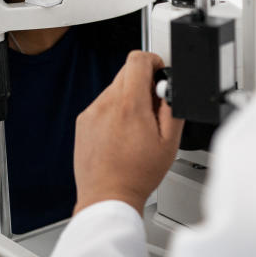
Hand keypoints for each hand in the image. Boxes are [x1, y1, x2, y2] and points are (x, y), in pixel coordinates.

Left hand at [73, 51, 184, 214]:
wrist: (108, 196)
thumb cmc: (137, 175)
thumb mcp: (170, 142)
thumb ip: (172, 108)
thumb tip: (169, 89)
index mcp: (130, 106)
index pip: (138, 60)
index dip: (153, 61)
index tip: (158, 73)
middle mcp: (106, 104)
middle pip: (126, 72)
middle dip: (143, 83)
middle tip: (152, 107)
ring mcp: (92, 112)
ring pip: (114, 89)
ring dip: (128, 98)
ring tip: (136, 127)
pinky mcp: (83, 122)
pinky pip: (102, 104)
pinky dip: (114, 111)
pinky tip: (121, 134)